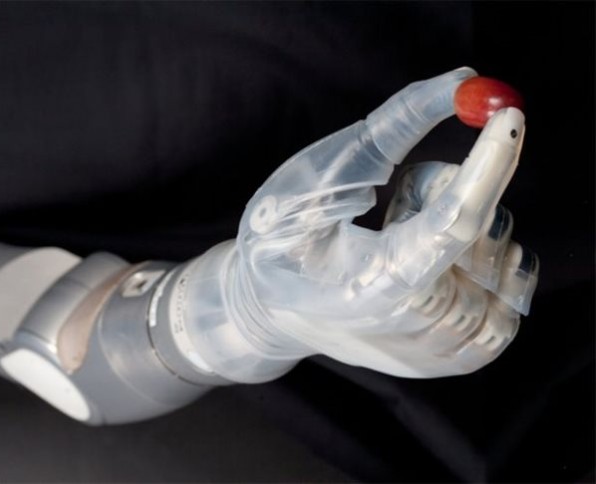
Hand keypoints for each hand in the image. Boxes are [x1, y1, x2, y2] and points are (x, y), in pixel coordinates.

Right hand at [233, 68, 538, 377]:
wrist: (275, 313)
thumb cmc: (284, 241)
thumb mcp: (314, 173)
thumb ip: (391, 126)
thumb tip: (462, 78)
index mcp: (367, 285)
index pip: (449, 226)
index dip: (486, 166)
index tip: (508, 117)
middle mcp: (411, 328)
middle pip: (483, 235)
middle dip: (451, 193)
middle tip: (399, 200)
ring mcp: (438, 351)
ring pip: (507, 264)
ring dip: (471, 230)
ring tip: (408, 239)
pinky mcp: (458, 359)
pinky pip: (513, 297)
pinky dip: (485, 262)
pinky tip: (438, 269)